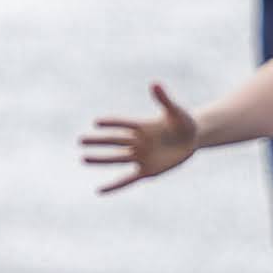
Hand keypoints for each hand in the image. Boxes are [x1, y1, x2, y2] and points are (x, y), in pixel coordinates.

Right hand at [81, 86, 200, 189]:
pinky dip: (114, 185)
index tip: (97, 122)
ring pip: (117, 158)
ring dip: (101, 159)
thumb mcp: (176, 112)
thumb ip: (164, 99)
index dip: (112, 123)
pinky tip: (100, 190)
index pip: (124, 124)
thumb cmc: (184, 122)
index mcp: (143, 126)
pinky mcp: (147, 171)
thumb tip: (155, 83)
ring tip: (83, 158)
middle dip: (98, 141)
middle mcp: (138, 141)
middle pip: (114, 141)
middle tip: (80, 140)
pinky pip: (127, 179)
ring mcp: (141, 156)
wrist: (192, 139)